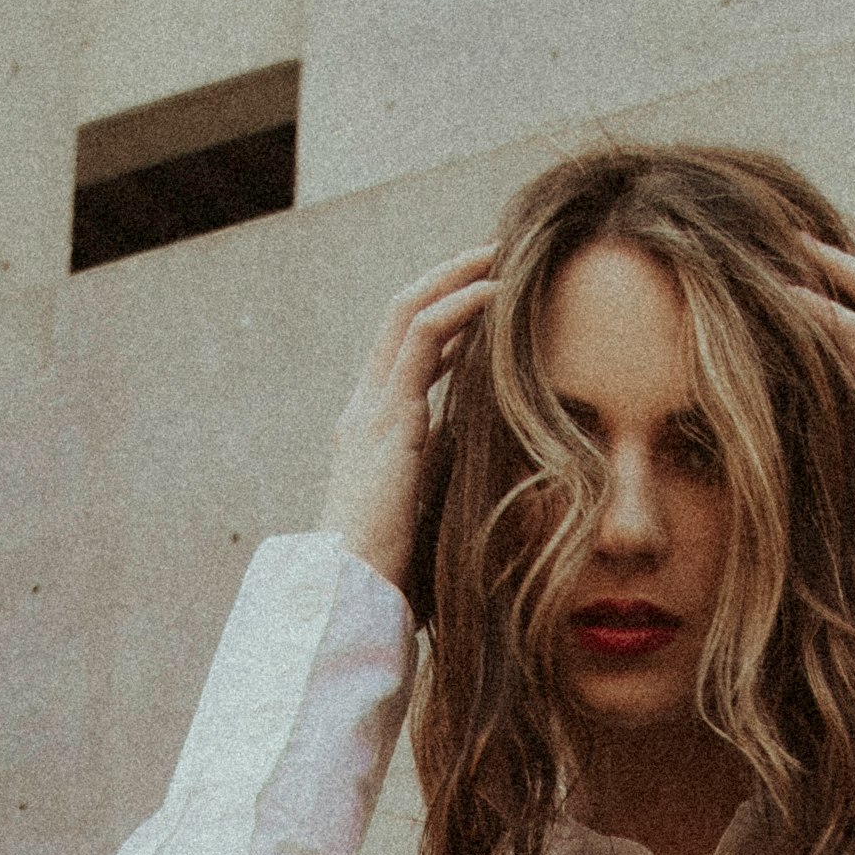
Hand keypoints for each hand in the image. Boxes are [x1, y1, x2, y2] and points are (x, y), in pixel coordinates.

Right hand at [323, 243, 497, 586]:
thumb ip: (450, 484)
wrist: (354, 599)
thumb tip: (496, 473)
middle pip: (401, 316)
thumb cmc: (392, 579)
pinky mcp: (387, 417)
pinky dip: (462, 306)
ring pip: (409, 311)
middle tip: (495, 255)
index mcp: (372, 432)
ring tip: (500, 254)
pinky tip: (497, 292)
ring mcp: (371, 408)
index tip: (486, 298)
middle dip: (447, 279)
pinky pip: (423, 337)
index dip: (445, 318)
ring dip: (456, 276)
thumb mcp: (430, 519)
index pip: (404, 353)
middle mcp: (365, 409)